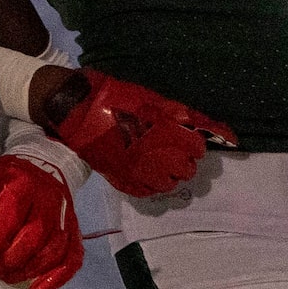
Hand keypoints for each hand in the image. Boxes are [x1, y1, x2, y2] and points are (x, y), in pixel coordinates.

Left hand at [0, 153, 83, 288]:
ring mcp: (64, 220)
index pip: (7, 221)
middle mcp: (47, 204)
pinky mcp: (75, 233)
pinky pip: (72, 260)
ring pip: (51, 253)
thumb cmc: (10, 177)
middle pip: (31, 240)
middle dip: (8, 261)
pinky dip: (56, 279)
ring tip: (6, 277)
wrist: (46, 167)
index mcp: (21, 188)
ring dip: (27, 272)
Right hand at [49, 70, 234, 197]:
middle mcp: (161, 158)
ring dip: (166, 174)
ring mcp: (141, 172)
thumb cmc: (115, 96)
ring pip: (167, 184)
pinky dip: (148, 184)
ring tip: (156, 163)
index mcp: (171, 134)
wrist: (75, 108)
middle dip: (182, 160)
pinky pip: (145, 192)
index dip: (192, 142)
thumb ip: (183, 115)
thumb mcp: (153, 98)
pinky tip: (142, 172)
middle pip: (187, 170)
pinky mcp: (121, 180)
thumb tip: (212, 128)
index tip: (184, 137)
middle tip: (170, 149)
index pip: (198, 149)